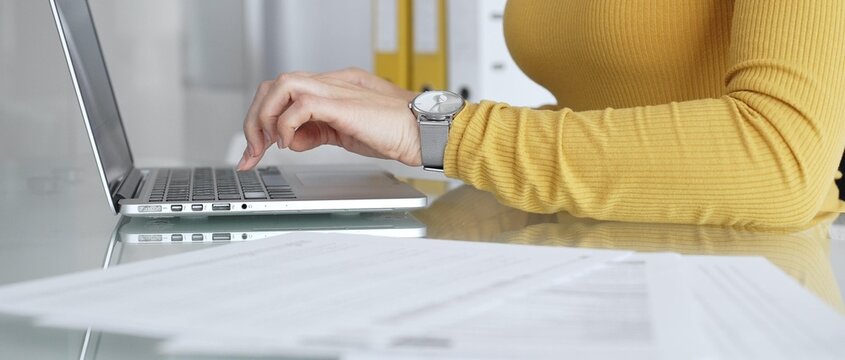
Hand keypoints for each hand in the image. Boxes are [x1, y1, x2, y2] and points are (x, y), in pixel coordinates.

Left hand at [237, 70, 420, 170]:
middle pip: (273, 85)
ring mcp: (333, 91)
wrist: (418, 132)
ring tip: (270, 144)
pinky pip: (300, 104)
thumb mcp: (342, 134)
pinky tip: (290, 143)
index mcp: (327, 90)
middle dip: (255, 119)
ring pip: (281, 86)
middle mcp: (327, 84)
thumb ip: (316, 132)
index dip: (262, 118)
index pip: (281, 92)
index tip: (256, 150)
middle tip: (254, 150)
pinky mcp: (340, 103)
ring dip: (266, 117)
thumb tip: (293, 140)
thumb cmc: (390, 133)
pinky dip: (286, 124)